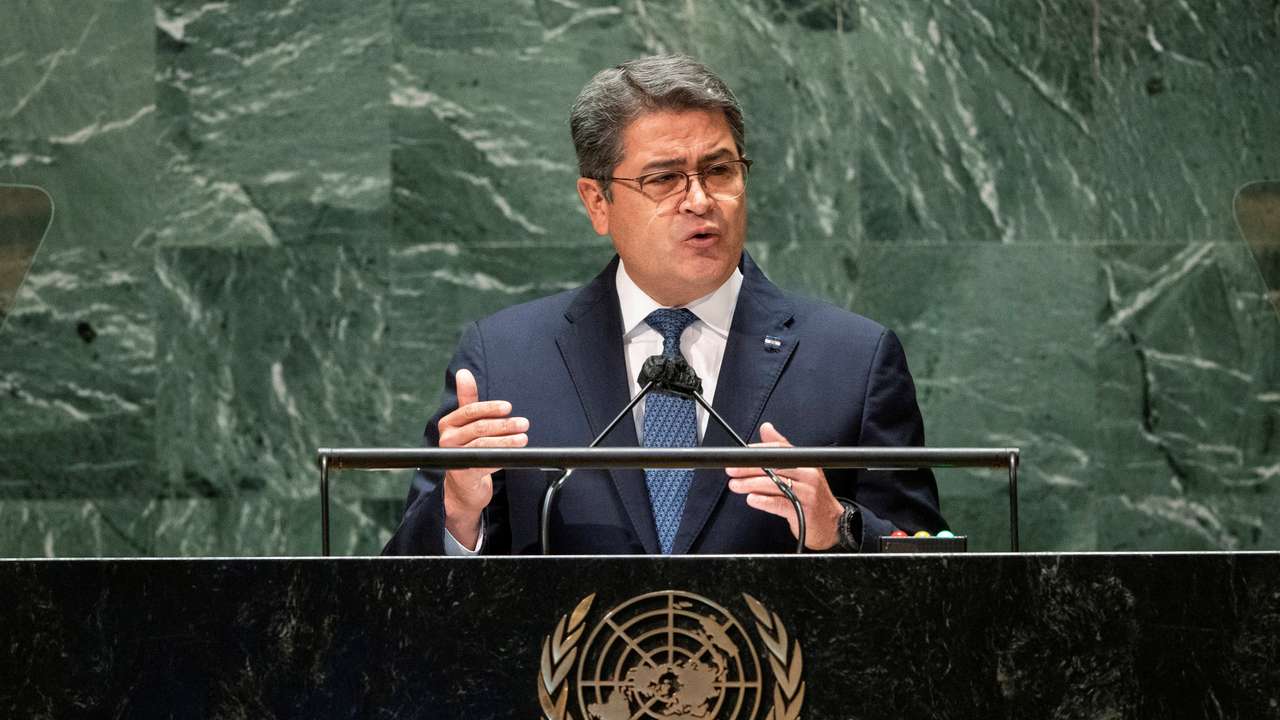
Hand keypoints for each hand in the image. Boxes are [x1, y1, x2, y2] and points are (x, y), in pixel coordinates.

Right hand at [438, 368, 527, 548]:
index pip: (470, 411)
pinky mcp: (463, 472)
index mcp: (448, 423)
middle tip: (523, 423)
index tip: (508, 407)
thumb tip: (463, 372)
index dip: (490, 408)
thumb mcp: (467, 423)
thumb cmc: (467, 448)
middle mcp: (447, 439)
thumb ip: (467, 399)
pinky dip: (502, 456)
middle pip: (479, 428)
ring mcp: (454, 457)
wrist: (463, 485)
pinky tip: (515, 452)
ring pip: (484, 444)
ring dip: (507, 440)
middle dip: (504, 425)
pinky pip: (486, 461)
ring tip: (524, 437)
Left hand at [725, 422, 843, 549]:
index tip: (741, 454)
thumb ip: (782, 450)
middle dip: (749, 468)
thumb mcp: (800, 470)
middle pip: (774, 466)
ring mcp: (807, 493)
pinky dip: (763, 501)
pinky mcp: (804, 511)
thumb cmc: (812, 497)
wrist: (832, 524)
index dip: (759, 450)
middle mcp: (808, 475)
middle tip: (732, 470)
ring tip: (735, 486)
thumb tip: (766, 428)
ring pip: (774, 484)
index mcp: (806, 463)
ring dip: (750, 484)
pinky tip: (751, 499)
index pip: (781, 449)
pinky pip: (780, 504)